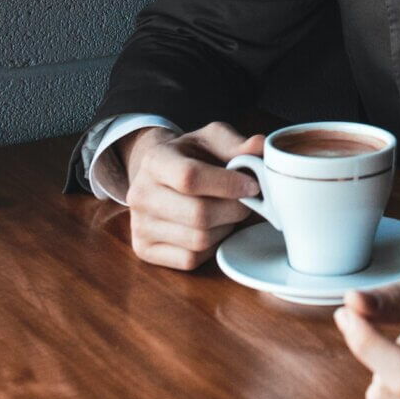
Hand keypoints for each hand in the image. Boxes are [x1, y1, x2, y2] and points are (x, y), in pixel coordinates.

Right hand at [121, 122, 264, 269]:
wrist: (160, 175)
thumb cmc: (193, 157)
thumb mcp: (212, 140)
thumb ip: (236, 144)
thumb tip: (260, 146)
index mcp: (155, 160)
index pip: (190, 177)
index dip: (229, 184)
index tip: (252, 185)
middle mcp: (140, 194)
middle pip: (199, 214)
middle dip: (234, 209)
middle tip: (246, 201)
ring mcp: (139, 225)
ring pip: (199, 240)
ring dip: (225, 228)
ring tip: (227, 213)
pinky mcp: (145, 250)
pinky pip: (191, 258)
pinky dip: (211, 247)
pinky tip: (212, 229)